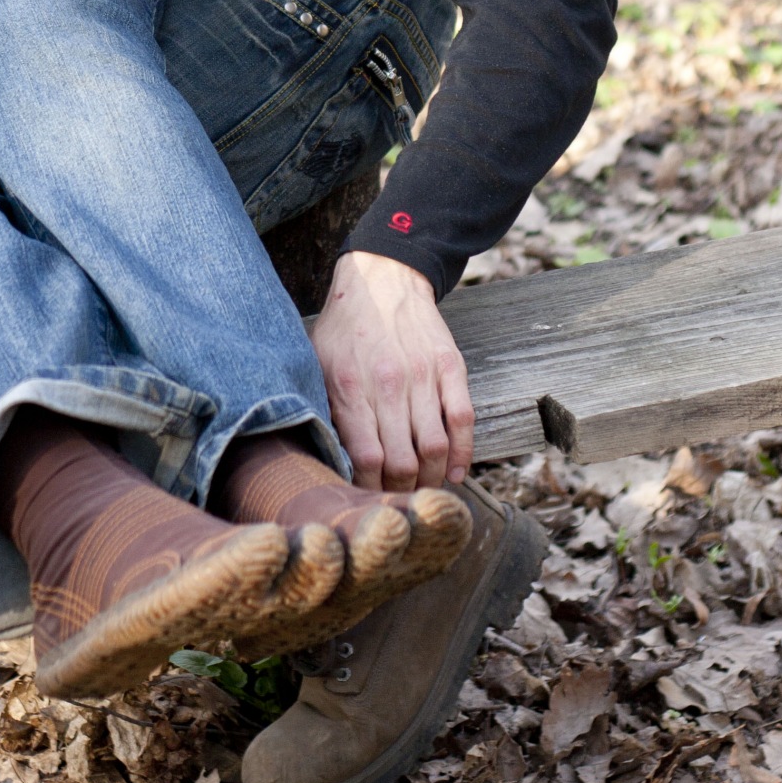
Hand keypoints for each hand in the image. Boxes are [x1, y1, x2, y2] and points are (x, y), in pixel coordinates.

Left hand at [312, 251, 472, 489]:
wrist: (382, 278)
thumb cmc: (344, 329)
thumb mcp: (318, 365)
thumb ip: (325, 410)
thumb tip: (328, 460)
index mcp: (350, 387)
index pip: (365, 458)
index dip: (369, 490)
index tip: (368, 501)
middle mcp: (388, 384)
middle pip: (402, 462)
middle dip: (400, 493)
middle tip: (397, 504)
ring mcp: (423, 375)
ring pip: (435, 448)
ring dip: (431, 480)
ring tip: (423, 491)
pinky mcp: (450, 367)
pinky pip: (463, 420)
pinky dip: (463, 454)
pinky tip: (454, 472)